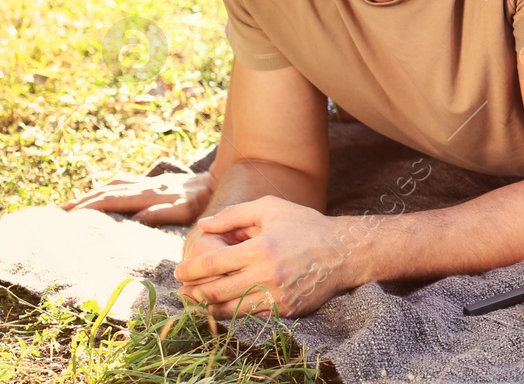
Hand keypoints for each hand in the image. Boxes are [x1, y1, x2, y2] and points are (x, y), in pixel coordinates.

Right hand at [64, 170, 215, 225]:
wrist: (216, 179)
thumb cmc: (201, 200)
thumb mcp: (186, 209)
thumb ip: (161, 212)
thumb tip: (134, 218)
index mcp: (148, 194)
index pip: (112, 200)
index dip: (90, 206)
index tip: (69, 216)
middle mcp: (144, 186)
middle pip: (106, 192)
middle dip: (82, 202)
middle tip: (58, 213)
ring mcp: (146, 183)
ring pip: (111, 187)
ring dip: (90, 195)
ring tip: (69, 206)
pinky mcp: (151, 183)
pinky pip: (121, 185)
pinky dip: (105, 190)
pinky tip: (97, 195)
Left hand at [174, 197, 367, 318]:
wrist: (344, 252)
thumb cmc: (306, 225)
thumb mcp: (272, 208)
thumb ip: (234, 215)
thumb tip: (203, 225)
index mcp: (261, 248)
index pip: (212, 264)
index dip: (189, 269)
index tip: (179, 271)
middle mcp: (267, 275)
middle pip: (215, 292)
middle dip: (192, 292)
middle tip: (181, 290)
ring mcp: (277, 296)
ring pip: (229, 310)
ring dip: (207, 307)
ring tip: (197, 301)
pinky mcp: (285, 310)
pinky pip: (250, 315)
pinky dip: (233, 311)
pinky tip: (225, 305)